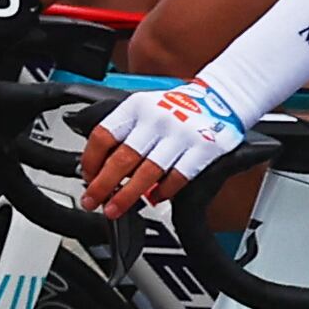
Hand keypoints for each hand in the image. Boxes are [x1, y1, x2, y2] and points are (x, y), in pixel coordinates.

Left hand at [81, 79, 247, 215]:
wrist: (221, 98)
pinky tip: (154, 199)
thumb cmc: (175, 108)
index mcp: (136, 107)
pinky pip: (178, 177)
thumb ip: (121, 132)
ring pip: (147, 172)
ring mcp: (182, 134)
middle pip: (122, 159)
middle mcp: (157, 118)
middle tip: (91, 202)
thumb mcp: (142, 108)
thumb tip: (94, 167)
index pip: (103, 136)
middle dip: (102, 186)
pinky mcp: (205, 148)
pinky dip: (163, 192)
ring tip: (115, 209)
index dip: (90, 162)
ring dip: (127, 196)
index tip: (86, 178)